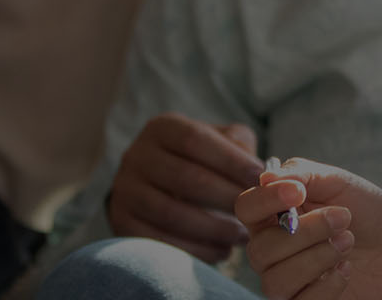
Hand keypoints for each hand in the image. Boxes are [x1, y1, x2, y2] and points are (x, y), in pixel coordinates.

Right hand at [108, 113, 263, 262]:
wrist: (154, 186)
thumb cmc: (200, 161)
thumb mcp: (217, 141)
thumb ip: (238, 144)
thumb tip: (259, 169)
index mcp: (162, 129)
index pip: (195, 139)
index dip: (230, 159)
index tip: (260, 179)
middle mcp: (136, 156)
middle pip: (185, 178)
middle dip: (226, 197)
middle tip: (256, 213)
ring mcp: (124, 191)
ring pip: (172, 214)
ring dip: (214, 229)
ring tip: (242, 236)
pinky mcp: (121, 224)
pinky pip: (160, 242)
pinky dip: (195, 250)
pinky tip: (221, 251)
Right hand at [237, 158, 381, 299]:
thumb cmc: (365, 212)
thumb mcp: (338, 182)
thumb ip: (302, 174)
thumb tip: (265, 178)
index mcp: (274, 213)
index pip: (246, 208)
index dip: (266, 200)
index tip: (298, 191)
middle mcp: (272, 248)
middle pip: (260, 248)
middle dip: (306, 231)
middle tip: (343, 217)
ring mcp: (285, 279)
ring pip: (276, 280)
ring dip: (318, 258)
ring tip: (347, 242)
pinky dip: (328, 284)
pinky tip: (345, 268)